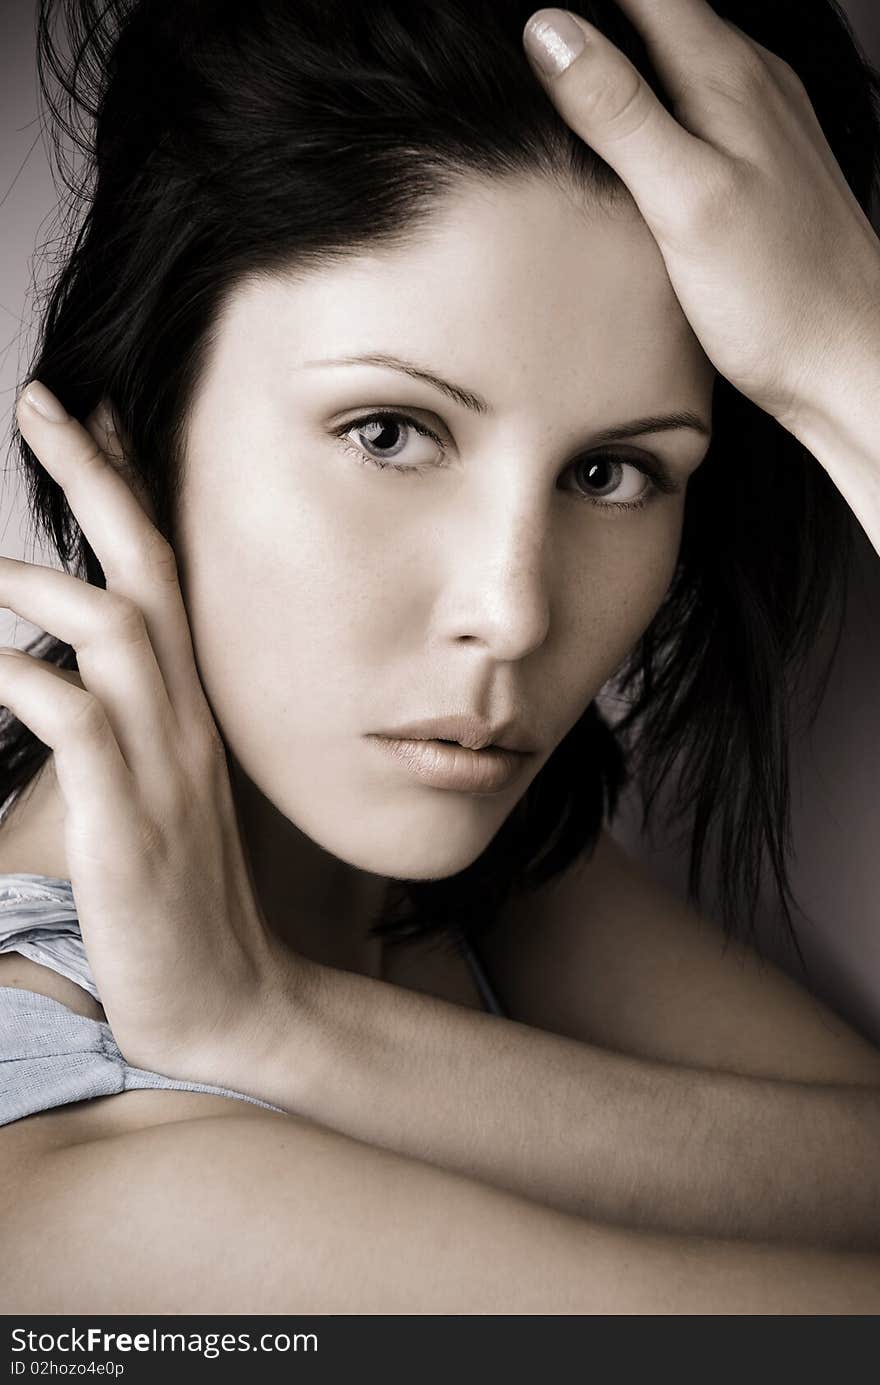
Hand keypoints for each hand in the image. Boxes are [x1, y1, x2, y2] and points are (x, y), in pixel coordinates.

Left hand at [2, 382, 289, 1080]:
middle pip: (145, 570)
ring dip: (39, 582)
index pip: (162, 574)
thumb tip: (48, 675)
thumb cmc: (175, 899)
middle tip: (42, 403)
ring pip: (112, 629)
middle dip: (95, 479)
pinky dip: (20, 676)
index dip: (124, 489)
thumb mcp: (151, 796)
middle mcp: (182, 717)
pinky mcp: (125, 817)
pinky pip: (72, 718)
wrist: (223, 995)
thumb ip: (113, 727)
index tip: (86, 418)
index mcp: (188, 708)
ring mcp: (160, 763)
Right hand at [522, 3, 879, 432]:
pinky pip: (694, 97)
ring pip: (675, 50)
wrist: (848, 360)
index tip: (524, 16)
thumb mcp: (684, 201)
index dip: (576, 1)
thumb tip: (550, 31)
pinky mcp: (757, 160)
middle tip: (523, 46)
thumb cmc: (779, 297)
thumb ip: (619, 113)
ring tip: (558, 75)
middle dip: (592, 18)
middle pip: (654, 9)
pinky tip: (622, 134)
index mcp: (724, 75)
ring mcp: (758, 118)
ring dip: (618, 49)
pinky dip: (647, 96)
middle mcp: (749, 80)